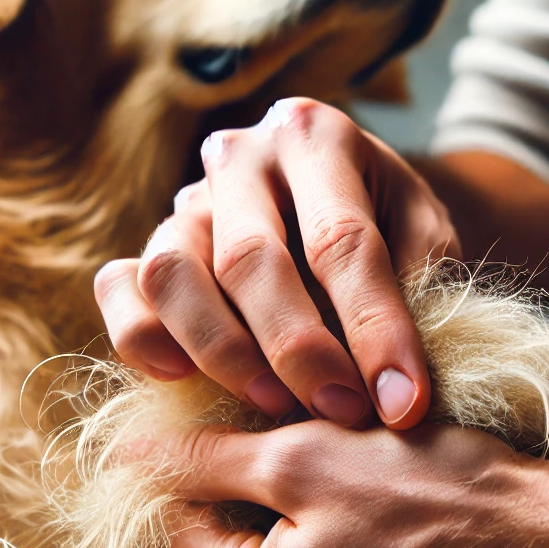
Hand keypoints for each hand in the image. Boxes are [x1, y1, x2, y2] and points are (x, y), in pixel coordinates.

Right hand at [95, 98, 459, 429]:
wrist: (347, 200)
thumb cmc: (393, 222)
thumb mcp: (427, 236)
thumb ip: (416, 288)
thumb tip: (394, 382)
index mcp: (318, 137)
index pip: (342, 240)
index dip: (375, 327)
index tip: (403, 401)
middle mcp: (241, 156)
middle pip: (250, 258)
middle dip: (298, 349)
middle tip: (342, 410)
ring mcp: (186, 199)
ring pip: (172, 273)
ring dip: (222, 351)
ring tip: (274, 403)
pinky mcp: (150, 243)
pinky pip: (122, 288)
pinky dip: (142, 338)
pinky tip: (185, 378)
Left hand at [158, 420, 548, 547]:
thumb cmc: (439, 503)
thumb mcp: (309, 459)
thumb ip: (208, 458)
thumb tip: (128, 454)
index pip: (186, 517)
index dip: (216, 452)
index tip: (258, 412)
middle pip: (236, 539)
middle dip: (267, 480)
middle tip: (323, 432)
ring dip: (310, 506)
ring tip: (365, 468)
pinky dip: (344, 538)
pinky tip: (391, 506)